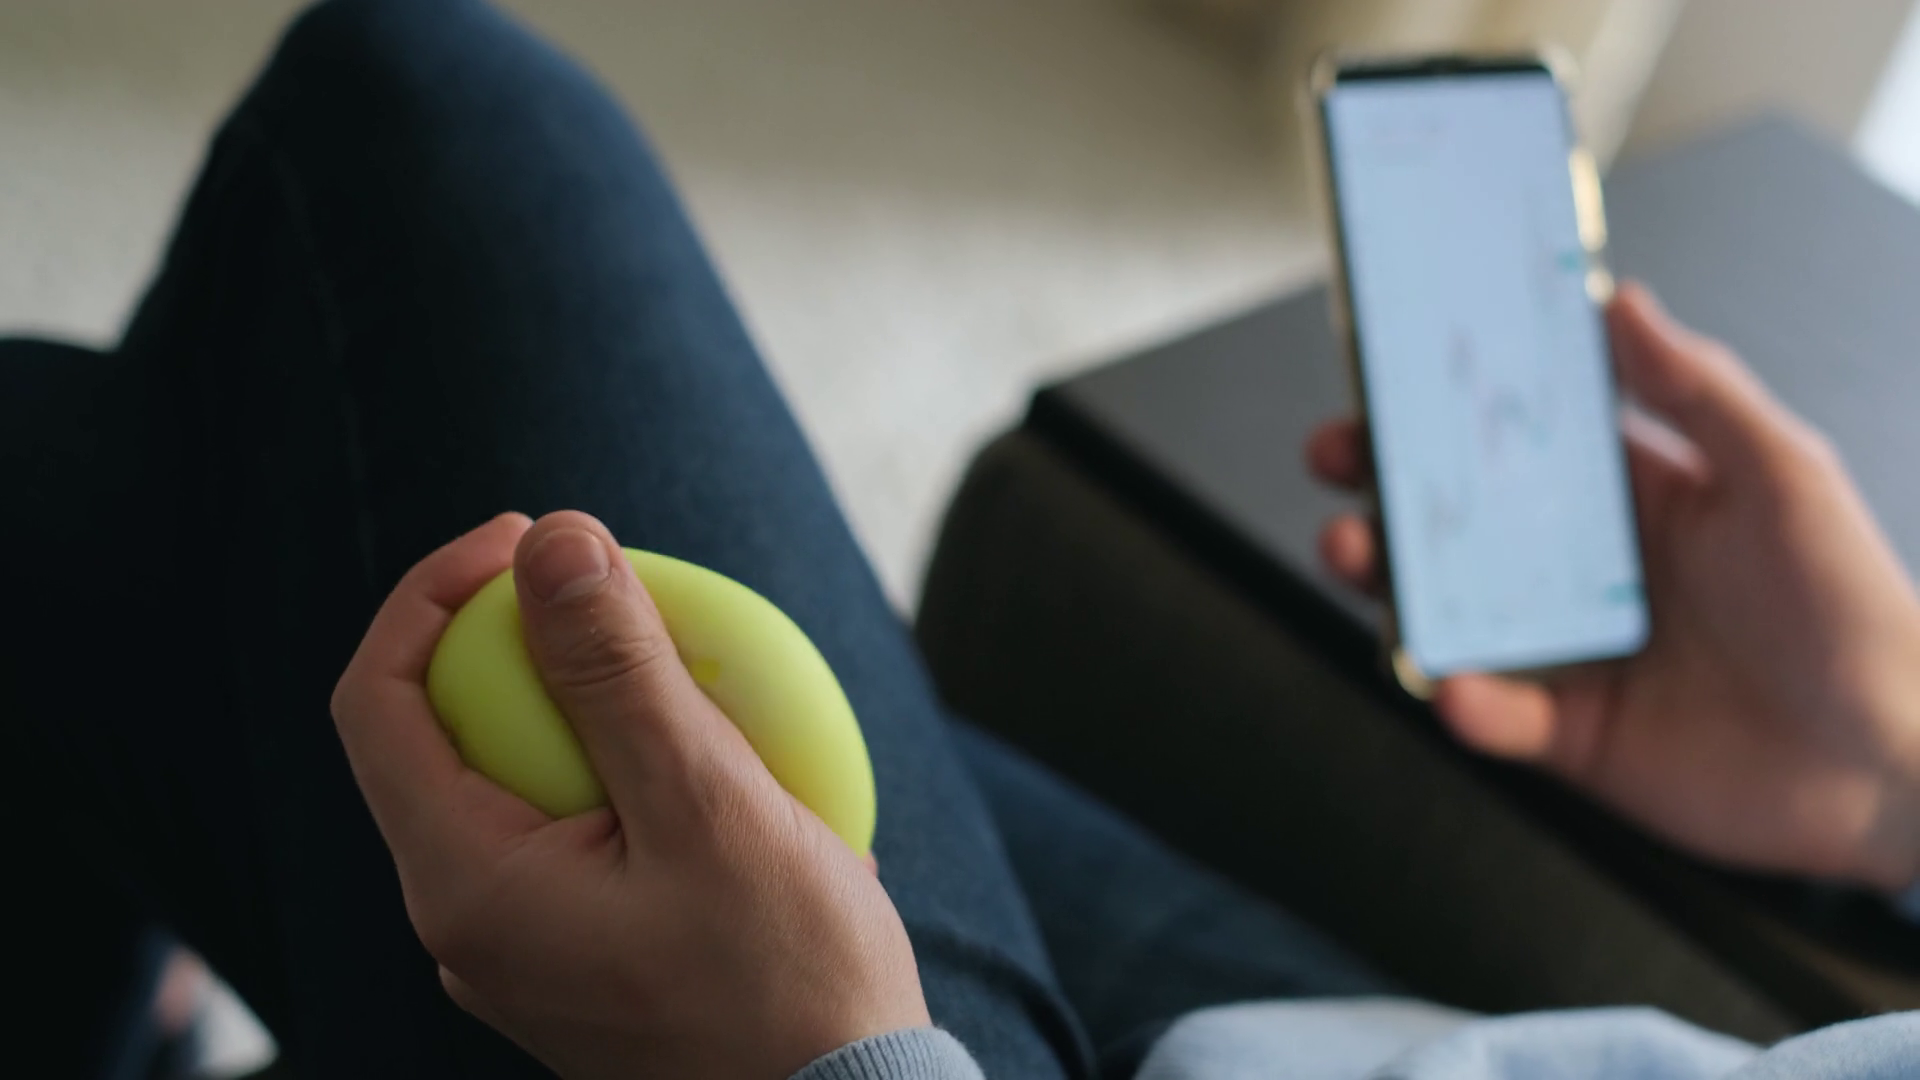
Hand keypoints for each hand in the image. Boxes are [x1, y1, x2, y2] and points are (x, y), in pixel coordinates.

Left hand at [331, 511, 927, 1079]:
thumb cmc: (787, 975)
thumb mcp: (710, 804)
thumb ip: (618, 671)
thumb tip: (552, 537)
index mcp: (464, 886)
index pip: (379, 700)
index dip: (434, 592)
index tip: (530, 533)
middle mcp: (465, 924)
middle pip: (441, 735)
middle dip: (516, 636)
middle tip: (615, 581)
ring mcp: (518, 951)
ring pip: (510, 782)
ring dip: (576, 701)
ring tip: (683, 662)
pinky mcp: (575, 961)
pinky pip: (567, 832)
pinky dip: (616, 769)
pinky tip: (711, 756)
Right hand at [1306, 283, 1919, 891]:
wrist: (1895, 766)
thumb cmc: (1859, 613)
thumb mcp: (1784, 474)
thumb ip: (1697, 389)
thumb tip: (1621, 301)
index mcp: (1632, 498)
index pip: (1518, 441)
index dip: (1450, 409)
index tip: (1391, 374)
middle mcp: (1586, 570)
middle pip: (1457, 523)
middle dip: (1386, 488)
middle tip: (1338, 457)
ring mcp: (1570, 651)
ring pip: (1450, 611)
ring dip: (1391, 583)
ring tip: (1355, 553)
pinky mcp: (1568, 734)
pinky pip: (1492, 714)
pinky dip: (1466, 700)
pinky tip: (1461, 686)